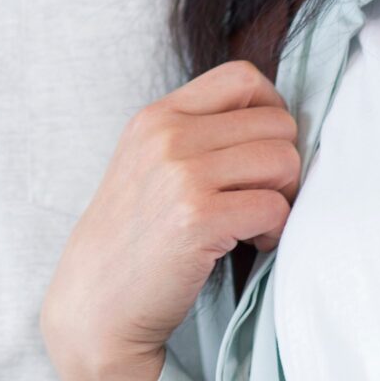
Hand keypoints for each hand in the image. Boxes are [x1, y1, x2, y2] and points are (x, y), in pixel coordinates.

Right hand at [41, 60, 300, 380]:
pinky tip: (250, 244)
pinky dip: (275, 230)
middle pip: (276, 122)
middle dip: (284, 163)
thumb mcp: (149, 164)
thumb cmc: (133, 238)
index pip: (242, 78)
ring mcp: (181, 175)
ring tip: (255, 222)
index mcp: (156, 116)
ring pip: (283, 160)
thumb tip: (276, 121)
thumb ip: (197, 135)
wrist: (96, 303)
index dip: (271, 111)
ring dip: (284, 197)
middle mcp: (167, 136)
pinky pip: (274, 207)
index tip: (261, 151)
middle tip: (262, 197)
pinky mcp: (197, 219)